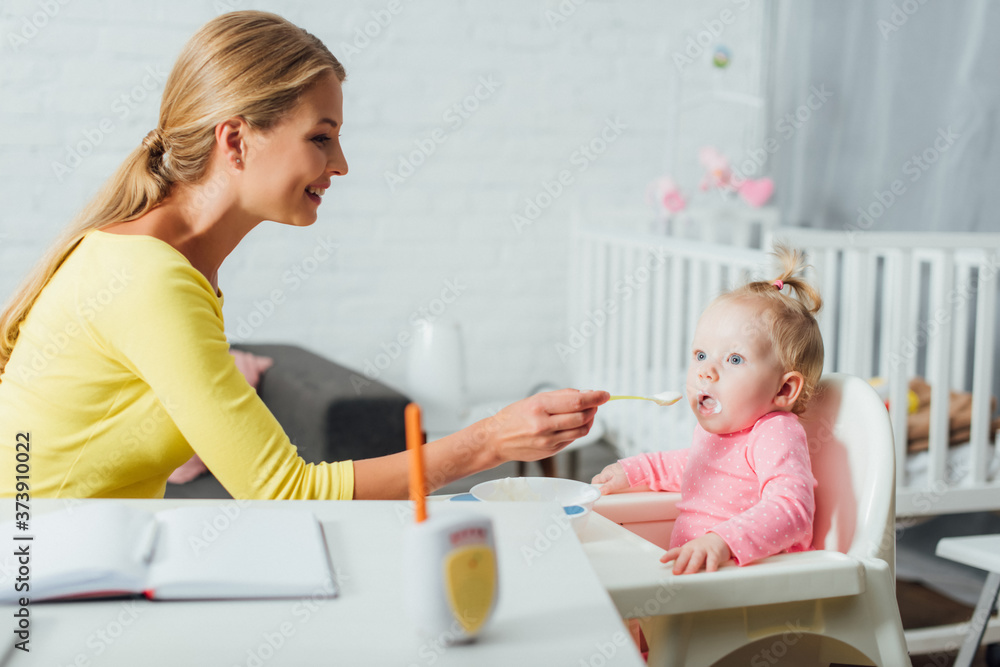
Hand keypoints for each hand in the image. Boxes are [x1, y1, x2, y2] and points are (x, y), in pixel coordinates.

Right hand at [481, 389, 608, 463]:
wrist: (496, 440)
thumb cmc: (514, 416)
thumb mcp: (534, 399)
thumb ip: (560, 396)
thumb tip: (585, 394)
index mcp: (539, 407)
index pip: (576, 401)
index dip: (595, 397)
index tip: (605, 394)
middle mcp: (544, 425)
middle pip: (582, 416)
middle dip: (593, 408)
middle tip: (596, 402)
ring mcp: (548, 441)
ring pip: (581, 430)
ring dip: (589, 420)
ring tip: (587, 412)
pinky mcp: (550, 451)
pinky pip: (572, 439)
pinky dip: (578, 430)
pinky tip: (574, 423)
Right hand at [591, 462, 628, 494]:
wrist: (637, 467)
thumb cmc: (627, 474)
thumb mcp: (616, 483)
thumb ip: (607, 487)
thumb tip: (598, 492)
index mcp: (604, 473)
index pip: (594, 481)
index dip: (594, 488)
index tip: (597, 495)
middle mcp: (606, 471)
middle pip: (599, 481)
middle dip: (601, 488)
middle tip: (605, 495)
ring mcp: (612, 471)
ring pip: (606, 480)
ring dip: (607, 486)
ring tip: (612, 492)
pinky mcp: (617, 472)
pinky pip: (611, 479)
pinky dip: (612, 484)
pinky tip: (617, 487)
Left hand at [660, 532, 731, 573]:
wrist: (718, 539)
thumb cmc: (701, 550)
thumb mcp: (691, 553)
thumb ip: (683, 562)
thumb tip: (674, 575)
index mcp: (686, 549)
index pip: (675, 551)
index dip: (668, 555)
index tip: (662, 560)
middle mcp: (694, 548)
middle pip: (685, 555)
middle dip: (680, 563)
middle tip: (675, 572)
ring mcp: (704, 550)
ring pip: (697, 557)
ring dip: (692, 566)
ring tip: (688, 574)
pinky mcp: (715, 553)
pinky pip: (712, 561)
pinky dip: (710, 568)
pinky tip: (708, 574)